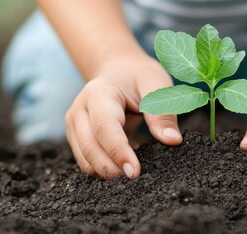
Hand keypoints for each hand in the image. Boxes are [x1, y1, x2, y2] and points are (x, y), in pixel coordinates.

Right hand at [65, 56, 182, 178]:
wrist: (118, 70)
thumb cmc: (139, 77)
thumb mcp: (157, 85)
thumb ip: (163, 113)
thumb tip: (172, 141)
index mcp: (99, 93)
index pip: (105, 127)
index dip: (119, 152)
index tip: (135, 172)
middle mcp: (80, 109)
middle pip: (90, 148)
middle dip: (113, 168)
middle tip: (138, 176)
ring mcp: (74, 125)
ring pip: (85, 161)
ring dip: (109, 172)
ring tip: (134, 168)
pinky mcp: (75, 138)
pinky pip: (87, 163)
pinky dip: (105, 169)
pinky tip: (124, 164)